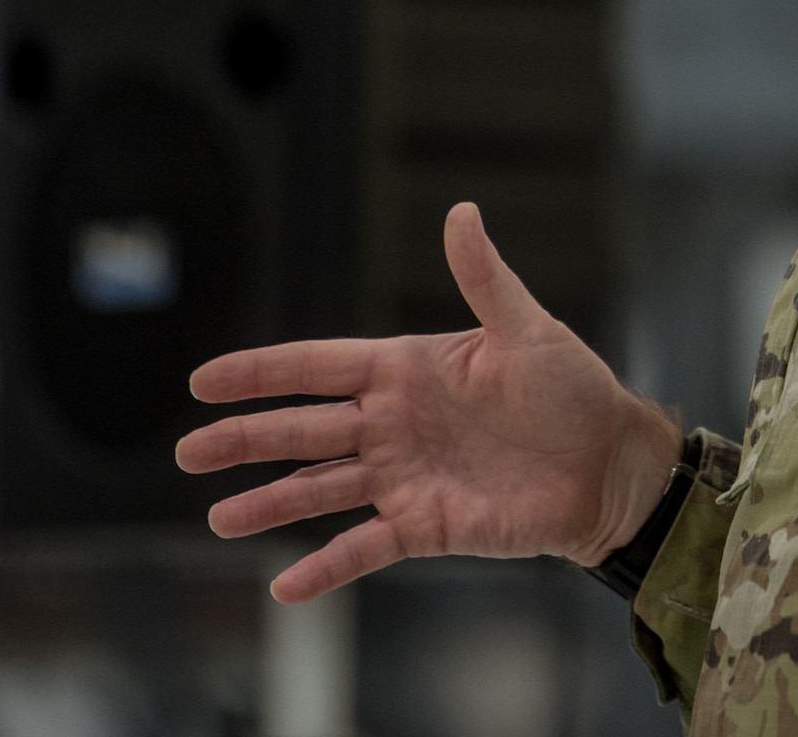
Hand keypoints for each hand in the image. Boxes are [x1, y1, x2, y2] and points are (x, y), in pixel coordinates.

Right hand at [176, 202, 682, 601]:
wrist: (609, 463)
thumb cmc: (574, 389)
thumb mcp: (526, 329)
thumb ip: (484, 277)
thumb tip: (461, 211)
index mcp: (409, 370)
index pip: (321, 367)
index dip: (263, 373)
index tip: (204, 380)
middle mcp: (395, 423)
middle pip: (305, 429)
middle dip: (246, 438)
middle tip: (188, 449)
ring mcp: (404, 476)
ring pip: (321, 490)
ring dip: (270, 503)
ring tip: (218, 516)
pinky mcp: (425, 524)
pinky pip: (364, 547)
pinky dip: (326, 567)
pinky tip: (283, 587)